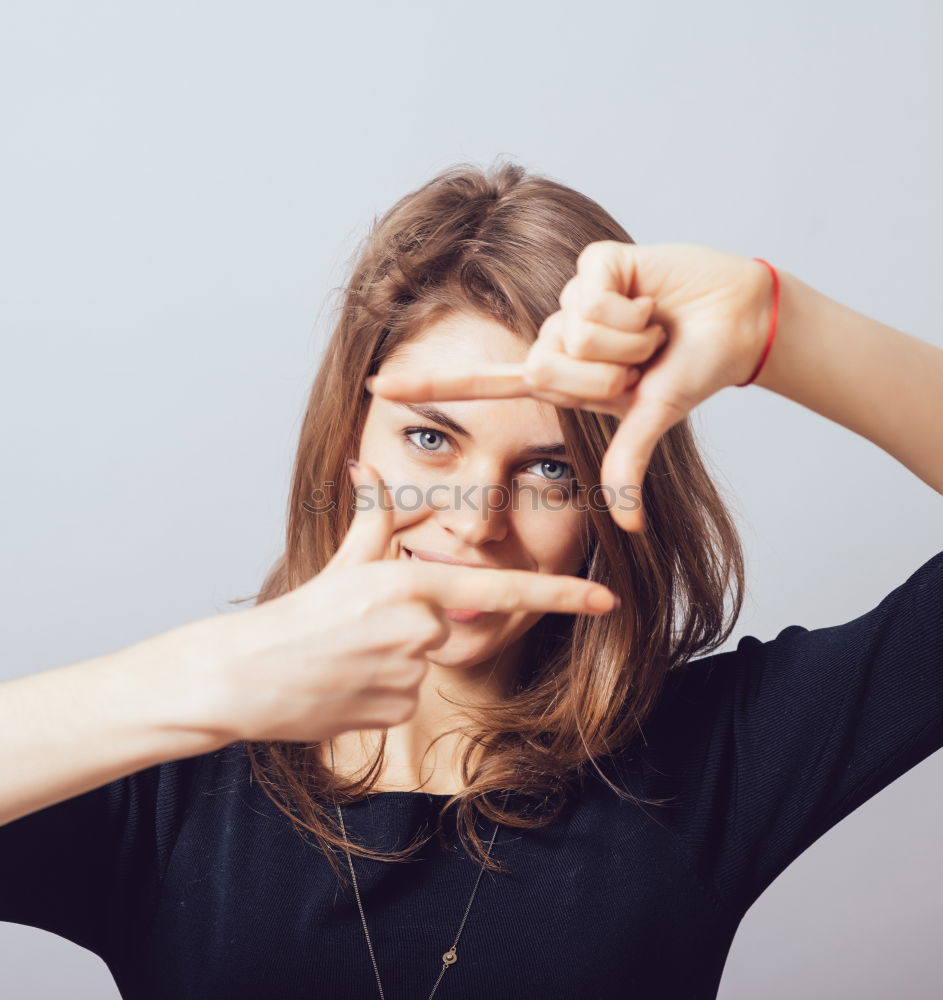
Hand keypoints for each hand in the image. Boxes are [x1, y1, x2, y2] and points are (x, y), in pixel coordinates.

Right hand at [188, 461, 618, 744]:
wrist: (243, 673)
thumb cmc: (297, 613)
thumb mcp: (343, 562)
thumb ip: (375, 519)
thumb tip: (368, 465)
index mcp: (411, 581)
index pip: (502, 588)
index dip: (559, 595)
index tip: (605, 599)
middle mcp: (419, 626)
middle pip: (444, 628)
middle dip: (410, 628)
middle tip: (356, 630)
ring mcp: (409, 673)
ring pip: (425, 666)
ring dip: (393, 663)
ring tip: (345, 658)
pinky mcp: (395, 710)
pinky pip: (407, 698)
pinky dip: (381, 692)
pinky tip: (345, 685)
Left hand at [366, 242, 772, 532]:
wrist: (736, 321)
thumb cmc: (691, 369)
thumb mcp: (651, 420)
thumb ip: (627, 465)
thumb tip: (630, 526)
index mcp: (561, 377)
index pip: (485, 383)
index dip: (433, 383)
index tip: (379, 385)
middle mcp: (556, 337)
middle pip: (543, 368)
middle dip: (606, 376)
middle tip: (642, 364)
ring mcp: (570, 299)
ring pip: (571, 333)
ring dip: (627, 343)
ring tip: (652, 331)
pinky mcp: (593, 263)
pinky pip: (593, 297)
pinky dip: (633, 310)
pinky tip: (651, 299)